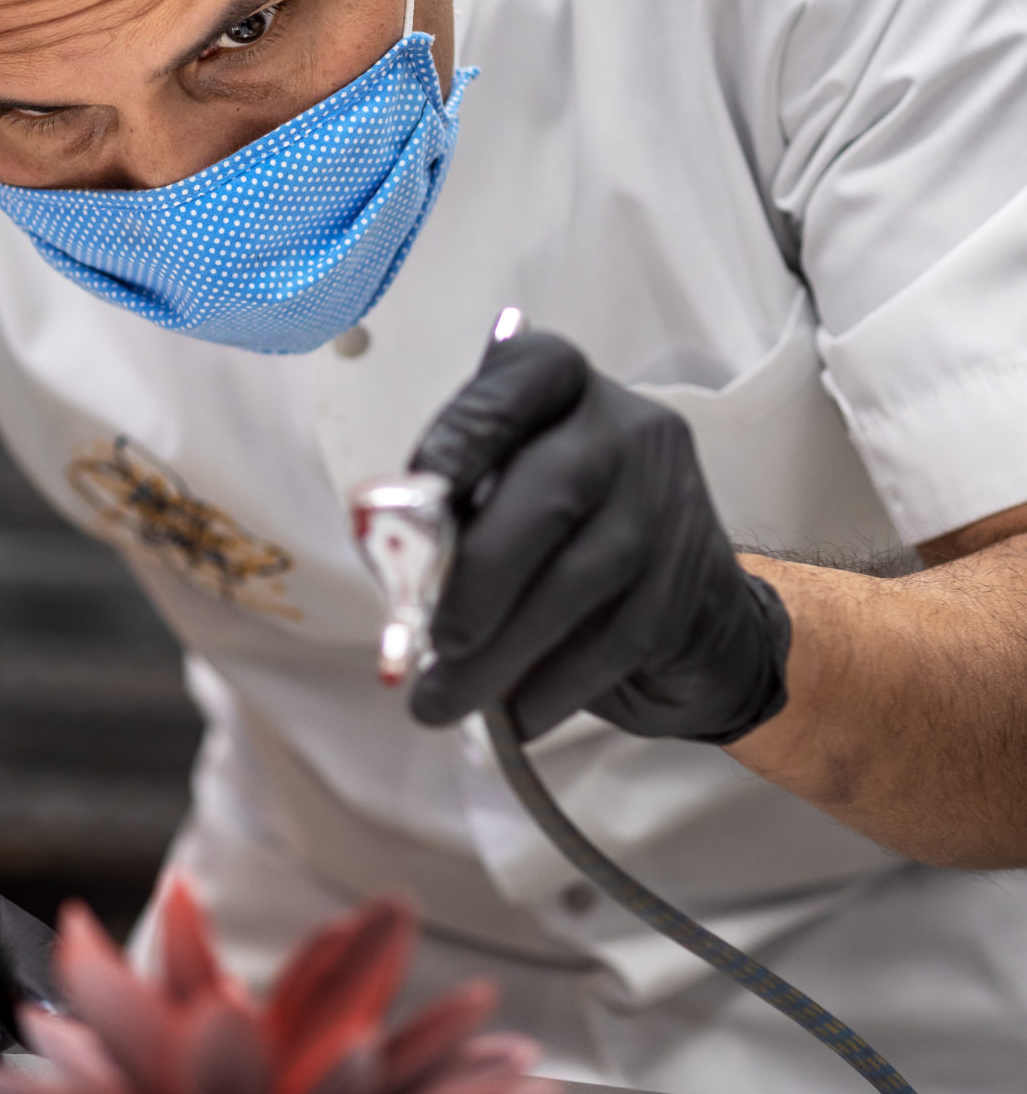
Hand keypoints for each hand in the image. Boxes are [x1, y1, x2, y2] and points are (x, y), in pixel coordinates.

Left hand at [408, 329, 791, 744]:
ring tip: (441, 701)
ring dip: (498, 654)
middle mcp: (626, 431)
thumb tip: (395, 561)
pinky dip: (548, 686)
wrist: (698, 624)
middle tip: (431, 642)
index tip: (419, 489)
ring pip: (576, 581)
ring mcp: (668, 504)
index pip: (522, 378)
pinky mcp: (689, 582)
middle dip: (478, 578)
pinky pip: (610, 642)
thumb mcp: (503, 506)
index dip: (467, 430)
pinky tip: (512, 716)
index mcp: (565, 391)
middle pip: (550, 492)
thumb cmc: (562, 550)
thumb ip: (454, 514)